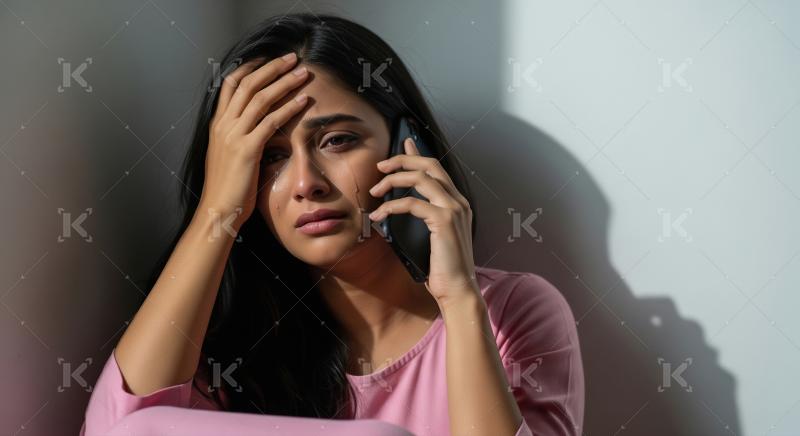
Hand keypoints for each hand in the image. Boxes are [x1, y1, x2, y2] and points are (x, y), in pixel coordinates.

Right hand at [197, 52, 308, 230]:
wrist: (217, 211)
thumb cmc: (228, 189)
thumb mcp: (228, 156)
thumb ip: (238, 138)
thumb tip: (254, 129)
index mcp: (218, 124)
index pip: (232, 84)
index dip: (251, 68)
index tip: (269, 59)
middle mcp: (223, 125)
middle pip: (249, 84)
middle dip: (272, 67)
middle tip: (292, 57)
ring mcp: (233, 136)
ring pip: (261, 98)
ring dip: (284, 82)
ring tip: (303, 72)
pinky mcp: (246, 149)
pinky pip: (270, 122)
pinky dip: (288, 108)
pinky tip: (303, 100)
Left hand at [367, 137, 478, 305]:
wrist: (457, 289)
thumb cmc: (444, 268)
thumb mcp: (433, 236)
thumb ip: (425, 216)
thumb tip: (407, 204)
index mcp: (458, 203)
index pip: (437, 169)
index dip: (418, 154)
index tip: (403, 143)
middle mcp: (458, 201)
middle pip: (430, 165)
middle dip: (403, 160)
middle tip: (380, 166)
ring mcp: (454, 209)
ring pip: (420, 179)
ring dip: (393, 181)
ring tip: (375, 191)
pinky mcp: (444, 221)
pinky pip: (412, 203)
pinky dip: (392, 206)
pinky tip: (380, 215)